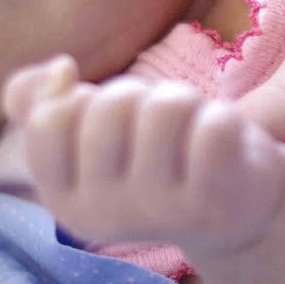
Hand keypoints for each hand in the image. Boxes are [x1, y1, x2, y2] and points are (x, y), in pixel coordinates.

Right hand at [1, 56, 284, 258]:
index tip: (110, 115)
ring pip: (166, 109)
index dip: (82, 99)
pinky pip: (214, 127)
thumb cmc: (158, 158)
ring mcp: (159, 212)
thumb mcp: (96, 135)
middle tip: (160, 124)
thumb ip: (48, 104)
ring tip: (192, 130)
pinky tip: (226, 146)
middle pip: (108, 106)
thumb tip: (60, 70)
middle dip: (140, 95)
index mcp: (65, 201)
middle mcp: (105, 214)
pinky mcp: (213, 203)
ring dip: (185, 102)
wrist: (236, 209)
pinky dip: (224, 118)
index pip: (47, 122)